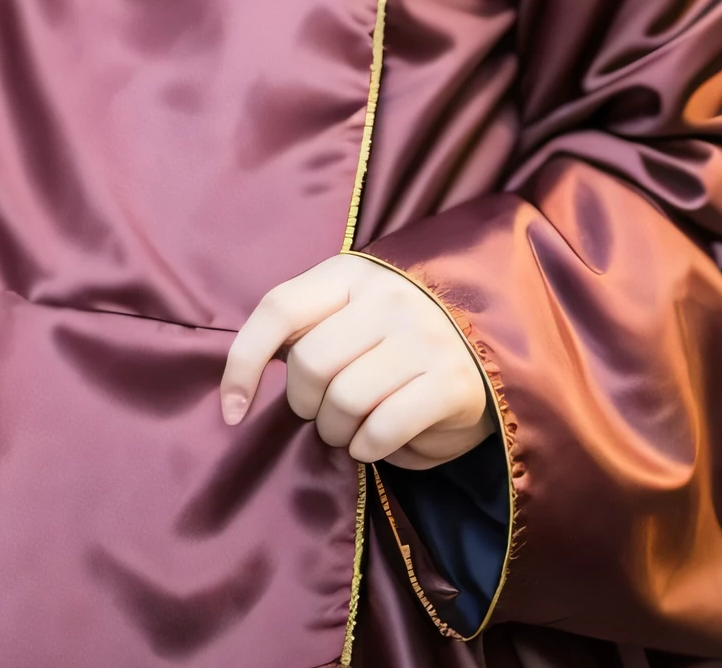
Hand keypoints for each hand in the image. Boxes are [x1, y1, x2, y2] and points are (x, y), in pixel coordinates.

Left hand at [219, 255, 492, 469]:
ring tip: (351, 430)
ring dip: (338, 432)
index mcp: (351, 273)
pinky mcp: (451, 382)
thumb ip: (307, 331)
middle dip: (305, 406)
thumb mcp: (351, 314)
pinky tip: (375, 443)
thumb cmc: (400, 336)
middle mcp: (388, 297)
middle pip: (309, 364)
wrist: (489, 344)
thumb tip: (254, 376)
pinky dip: (368, 448)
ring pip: (344, 401)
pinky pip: (382, 429)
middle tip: (323, 413)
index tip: (232, 411)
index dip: (243, 362)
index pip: (278, 308)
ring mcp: (424, 336)